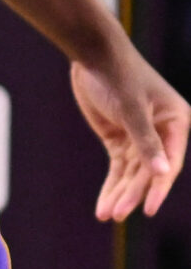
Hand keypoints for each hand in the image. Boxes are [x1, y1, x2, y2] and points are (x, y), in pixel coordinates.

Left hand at [70, 33, 190, 220]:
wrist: (92, 53)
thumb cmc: (118, 74)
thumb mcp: (132, 107)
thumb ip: (146, 140)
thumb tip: (162, 173)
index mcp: (176, 122)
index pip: (169, 162)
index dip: (158, 187)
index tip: (148, 209)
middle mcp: (163, 133)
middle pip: (149, 172)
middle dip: (132, 193)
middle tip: (118, 214)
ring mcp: (140, 138)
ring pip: (132, 175)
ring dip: (120, 194)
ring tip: (108, 215)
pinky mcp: (120, 140)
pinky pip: (119, 169)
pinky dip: (111, 187)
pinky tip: (103, 207)